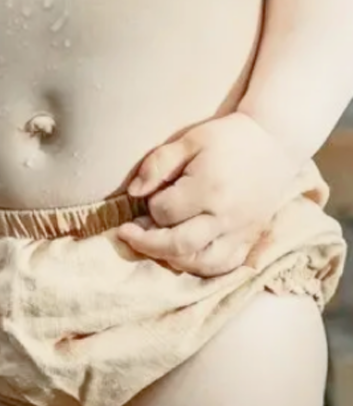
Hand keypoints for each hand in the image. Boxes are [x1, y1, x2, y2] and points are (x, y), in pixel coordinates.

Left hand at [117, 113, 307, 277]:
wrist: (276, 143)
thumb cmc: (227, 139)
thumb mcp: (189, 141)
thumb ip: (158, 164)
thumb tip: (134, 192)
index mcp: (210, 189)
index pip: (164, 212)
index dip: (150, 207)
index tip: (152, 195)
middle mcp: (227, 216)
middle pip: (177, 245)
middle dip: (145, 242)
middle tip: (128, 232)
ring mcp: (241, 231)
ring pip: (200, 263)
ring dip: (170, 258)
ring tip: (155, 243)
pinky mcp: (250, 238)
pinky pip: (224, 266)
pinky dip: (200, 266)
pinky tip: (184, 253)